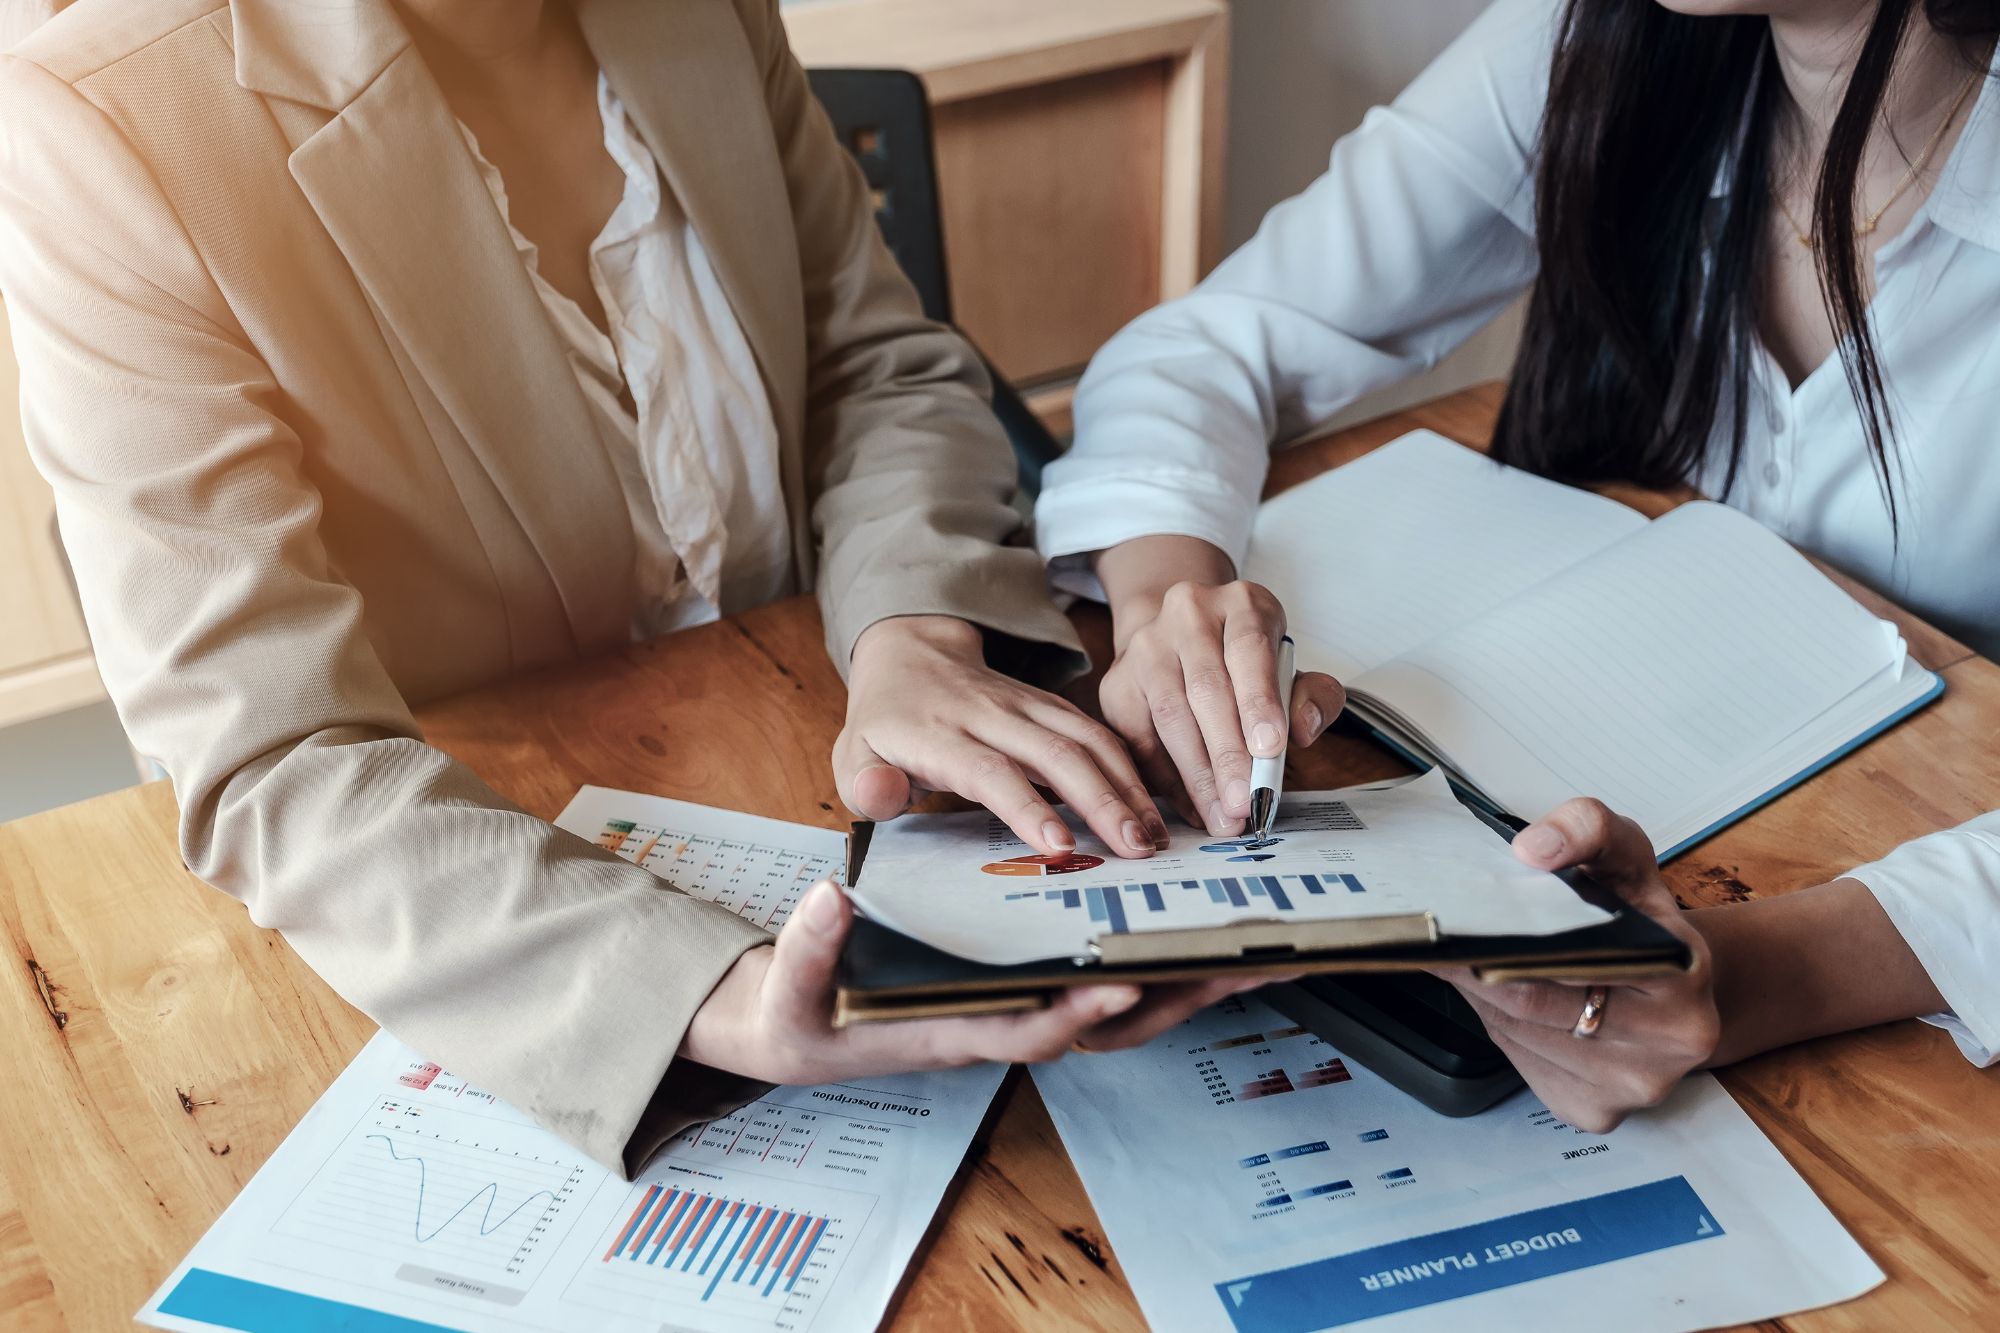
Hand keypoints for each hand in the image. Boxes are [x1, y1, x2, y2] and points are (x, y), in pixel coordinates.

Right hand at [681, 881, 1265, 1082]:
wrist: (798, 1029)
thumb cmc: (799, 1018)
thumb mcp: (791, 991)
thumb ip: (808, 949)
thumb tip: (830, 898)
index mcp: (956, 1032)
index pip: (1030, 1026)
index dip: (1078, 1006)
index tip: (1124, 976)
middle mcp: (1003, 1024)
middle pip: (1107, 1020)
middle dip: (1179, 995)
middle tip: (1248, 964)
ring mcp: (1021, 1005)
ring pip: (1120, 1001)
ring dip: (1185, 977)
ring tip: (1255, 947)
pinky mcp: (1025, 983)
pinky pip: (1100, 971)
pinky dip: (1151, 954)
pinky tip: (1186, 921)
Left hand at [836, 614, 1168, 857]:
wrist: (913, 653)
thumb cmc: (885, 722)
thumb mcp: (852, 755)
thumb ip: (866, 784)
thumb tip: (884, 797)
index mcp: (940, 733)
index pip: (989, 770)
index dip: (1025, 806)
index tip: (1058, 845)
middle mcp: (990, 713)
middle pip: (1055, 752)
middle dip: (1101, 800)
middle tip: (1134, 847)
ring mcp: (1026, 705)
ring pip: (1086, 738)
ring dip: (1125, 785)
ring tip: (1152, 834)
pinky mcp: (1051, 706)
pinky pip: (1096, 731)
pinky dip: (1128, 766)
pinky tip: (1149, 804)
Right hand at [1098, 565, 1343, 835]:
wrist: (1179, 639)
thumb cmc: (1244, 663)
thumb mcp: (1289, 669)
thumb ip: (1312, 696)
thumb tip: (1303, 729)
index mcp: (1240, 604)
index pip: (1249, 649)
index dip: (1259, 700)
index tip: (1270, 748)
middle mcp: (1187, 614)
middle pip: (1206, 689)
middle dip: (1227, 754)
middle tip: (1243, 802)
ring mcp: (1146, 646)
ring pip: (1170, 716)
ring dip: (1198, 774)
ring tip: (1221, 815)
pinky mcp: (1117, 683)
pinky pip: (1140, 738)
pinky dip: (1168, 779)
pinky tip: (1192, 806)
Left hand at [1432, 799, 1719, 1132]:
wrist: (1678, 986)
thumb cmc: (1644, 922)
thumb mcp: (1626, 856)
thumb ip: (1587, 828)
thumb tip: (1534, 849)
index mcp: (1682, 972)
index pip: (1570, 956)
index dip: (1503, 937)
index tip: (1456, 918)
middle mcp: (1668, 1041)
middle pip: (1530, 1002)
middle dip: (1475, 965)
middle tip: (1437, 935)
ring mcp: (1632, 1086)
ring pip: (1516, 1034)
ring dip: (1480, 995)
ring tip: (1471, 958)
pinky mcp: (1594, 1112)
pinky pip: (1520, 1064)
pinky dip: (1499, 1027)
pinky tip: (1504, 999)